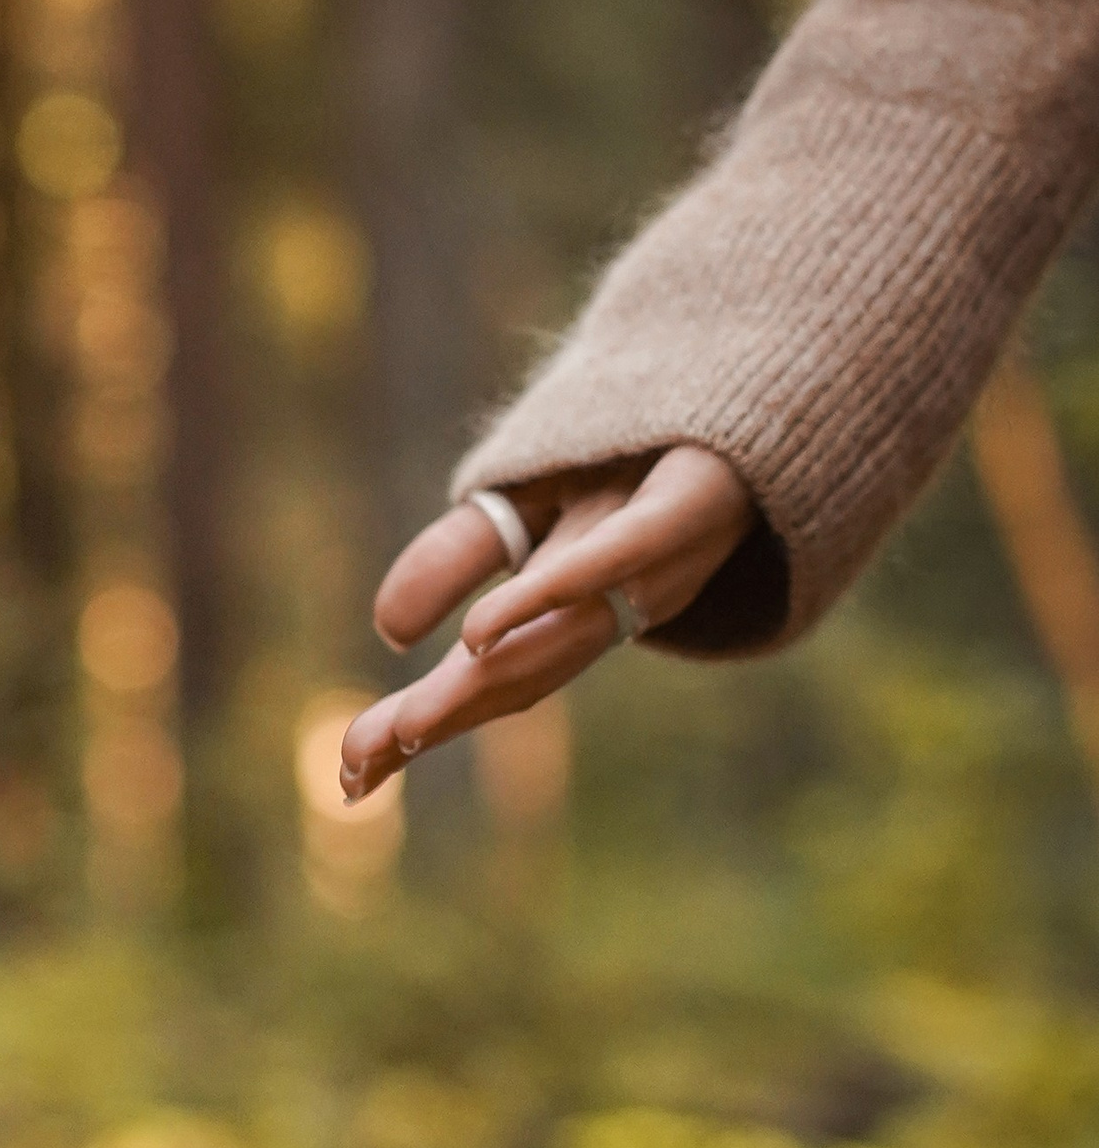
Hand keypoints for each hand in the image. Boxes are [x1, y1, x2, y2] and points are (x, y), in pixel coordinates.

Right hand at [339, 445, 756, 802]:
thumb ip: (459, 556)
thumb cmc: (664, 434)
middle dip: (439, 719)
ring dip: (477, 687)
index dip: (425, 722)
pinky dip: (549, 598)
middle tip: (353, 770)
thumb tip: (391, 632)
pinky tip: (479, 635)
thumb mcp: (535, 488)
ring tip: (405, 727)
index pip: (495, 672)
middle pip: (524, 667)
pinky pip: (621, 554)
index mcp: (589, 598)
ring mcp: (667, 554)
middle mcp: (625, 591)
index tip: (346, 777)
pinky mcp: (698, 496)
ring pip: (564, 634)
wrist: (801, 369)